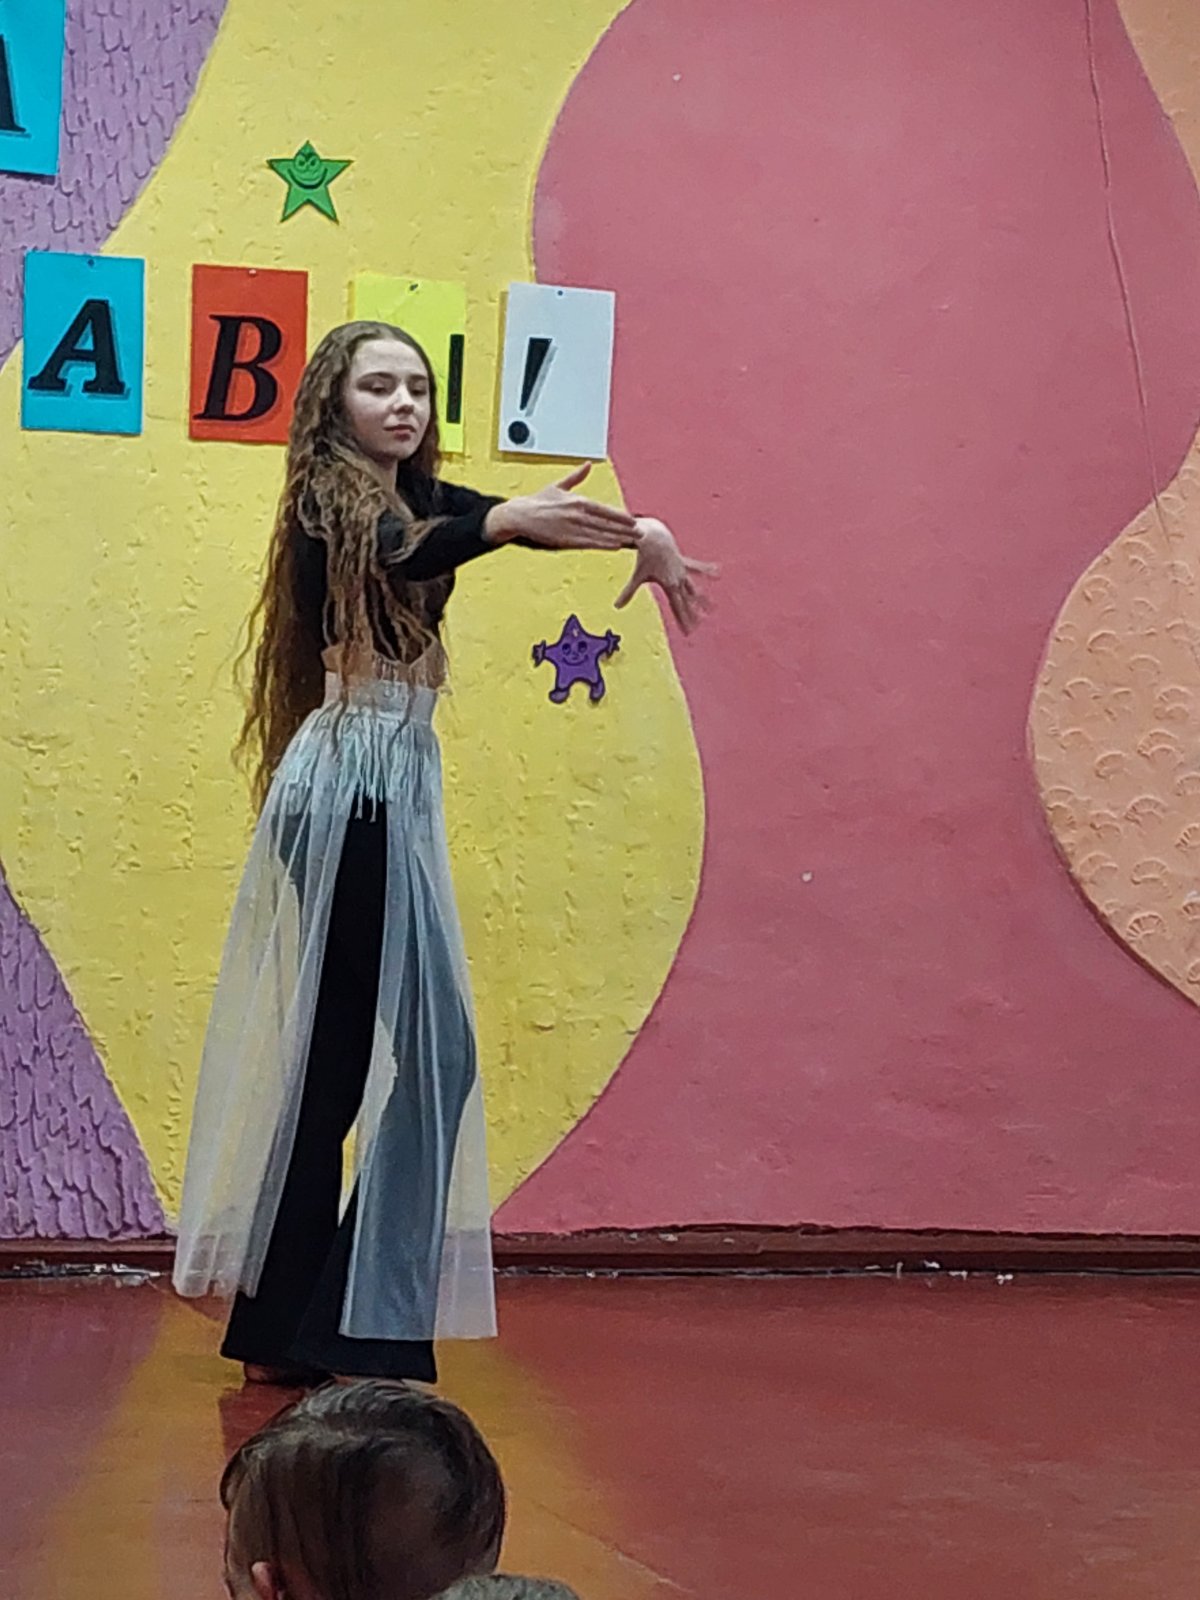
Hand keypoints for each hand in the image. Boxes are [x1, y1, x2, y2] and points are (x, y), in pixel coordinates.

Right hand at [486, 464, 639, 550]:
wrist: (519, 515)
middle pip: (607, 522)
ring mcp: (572, 527)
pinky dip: (604, 544)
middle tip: (641, 532)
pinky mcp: (565, 539)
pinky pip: (589, 543)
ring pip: (601, 533)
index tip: (634, 520)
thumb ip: (576, 477)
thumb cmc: (537, 501)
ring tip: (633, 541)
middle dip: (625, 528)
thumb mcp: (558, 486)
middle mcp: (577, 513)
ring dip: (618, 537)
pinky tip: (615, 546)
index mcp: (577, 500)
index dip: (620, 515)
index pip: (605, 509)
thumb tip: (588, 464)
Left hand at [615, 518, 717, 634]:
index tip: (688, 632)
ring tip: (712, 608)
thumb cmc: (645, 556)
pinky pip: (697, 568)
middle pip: (687, 601)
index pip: (678, 607)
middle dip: (692, 614)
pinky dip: (707, 570)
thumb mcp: (638, 576)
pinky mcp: (684, 563)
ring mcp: (683, 571)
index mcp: (670, 585)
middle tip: (698, 627)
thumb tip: (616, 607)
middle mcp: (679, 579)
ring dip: (702, 598)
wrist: (654, 536)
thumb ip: (628, 592)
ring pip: (694, 588)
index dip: (683, 620)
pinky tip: (718, 572)